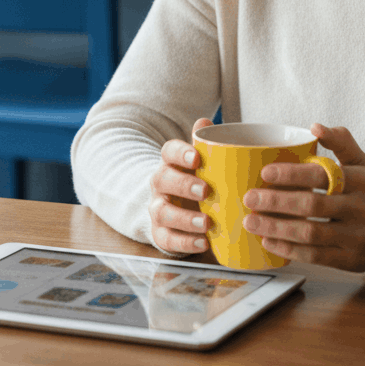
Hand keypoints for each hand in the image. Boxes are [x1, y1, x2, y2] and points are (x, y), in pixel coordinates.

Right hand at [148, 117, 214, 254]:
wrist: (179, 209)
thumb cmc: (196, 180)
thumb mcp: (201, 163)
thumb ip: (206, 145)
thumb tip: (205, 122)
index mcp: (171, 163)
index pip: (169, 151)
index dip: (180, 153)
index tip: (196, 158)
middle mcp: (160, 184)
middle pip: (162, 179)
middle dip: (183, 185)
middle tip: (206, 191)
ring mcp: (158, 209)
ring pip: (162, 212)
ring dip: (183, 218)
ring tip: (206, 223)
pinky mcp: (160, 233)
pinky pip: (167, 239)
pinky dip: (184, 242)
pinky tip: (203, 242)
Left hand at [242, 124, 364, 272]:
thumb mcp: (362, 162)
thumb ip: (340, 140)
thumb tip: (315, 127)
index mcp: (359, 181)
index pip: (322, 176)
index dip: (292, 174)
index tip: (265, 172)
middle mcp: (359, 209)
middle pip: (312, 206)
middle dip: (277, 202)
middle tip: (250, 197)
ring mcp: (355, 237)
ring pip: (311, 234)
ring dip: (277, 228)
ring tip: (251, 221)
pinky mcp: (349, 260)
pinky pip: (315, 256)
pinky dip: (289, 249)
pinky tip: (268, 240)